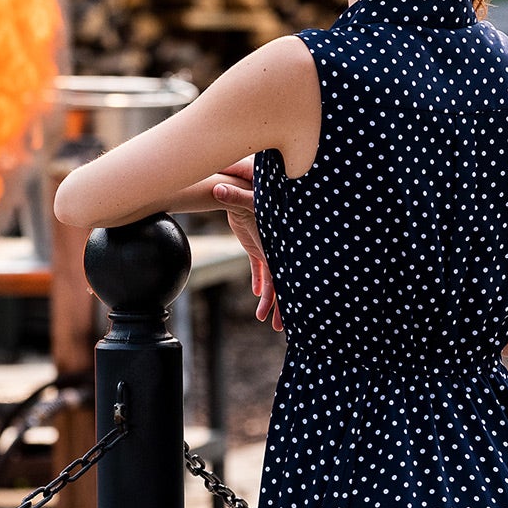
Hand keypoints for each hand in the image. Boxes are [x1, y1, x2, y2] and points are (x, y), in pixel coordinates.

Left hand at [211, 176, 281, 330]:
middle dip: (282, 305)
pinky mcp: (257, 245)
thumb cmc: (253, 186)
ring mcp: (268, 247)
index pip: (284, 272)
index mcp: (278, 242)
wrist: (248, 180)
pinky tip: (258, 296)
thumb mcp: (247, 193)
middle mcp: (276, 247)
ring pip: (271, 279)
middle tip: (281, 328)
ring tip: (265, 320)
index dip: (288, 292)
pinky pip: (261, 268)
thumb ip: (233, 194)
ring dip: (270, 299)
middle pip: (282, 281)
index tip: (291, 313)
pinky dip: (260, 282)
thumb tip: (216, 188)